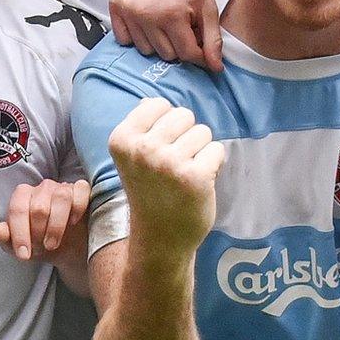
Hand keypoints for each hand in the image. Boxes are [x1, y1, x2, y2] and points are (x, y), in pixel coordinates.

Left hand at [0, 179, 91, 266]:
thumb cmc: (41, 243)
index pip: (18, 208)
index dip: (20, 233)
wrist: (68, 248)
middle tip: (41, 248)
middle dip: (39, 233)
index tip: (24, 254)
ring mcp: (63, 187)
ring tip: (53, 243)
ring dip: (57, 226)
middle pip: (39, 207)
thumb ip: (5, 239)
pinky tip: (73, 223)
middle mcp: (42, 188)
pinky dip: (78, 208)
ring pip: (61, 199)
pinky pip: (81, 192)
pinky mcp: (82, 190)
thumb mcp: (21, 247)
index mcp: (23, 196)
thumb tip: (1, 229)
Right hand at [109, 0, 222, 70]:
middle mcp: (146, 14)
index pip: (186, 54)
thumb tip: (215, 69)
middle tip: (181, 28)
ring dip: (157, 42)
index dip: (197, 55)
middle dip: (177, 45)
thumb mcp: (209, 8)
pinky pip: (125, 39)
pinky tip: (147, 21)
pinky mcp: (116, 5)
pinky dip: (136, 36)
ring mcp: (129, 10)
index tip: (200, 48)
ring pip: (145, 49)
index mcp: (172, 14)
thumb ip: (213, 40)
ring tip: (164, 23)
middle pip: (166, 54)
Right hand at [109, 98, 224, 258]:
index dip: (167, 125)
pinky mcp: (196, 176)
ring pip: (203, 131)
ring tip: (185, 174)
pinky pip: (217, 150)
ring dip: (200, 151)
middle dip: (186, 136)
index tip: (159, 149)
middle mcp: (143, 149)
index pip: (159, 104)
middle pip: (183, 115)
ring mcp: (169, 163)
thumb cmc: (150, 192)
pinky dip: (214, 164)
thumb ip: (141, 129)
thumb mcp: (134, 158)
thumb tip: (149, 102)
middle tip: (174, 165)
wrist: (160, 237)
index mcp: (122, 139)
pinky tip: (199, 182)